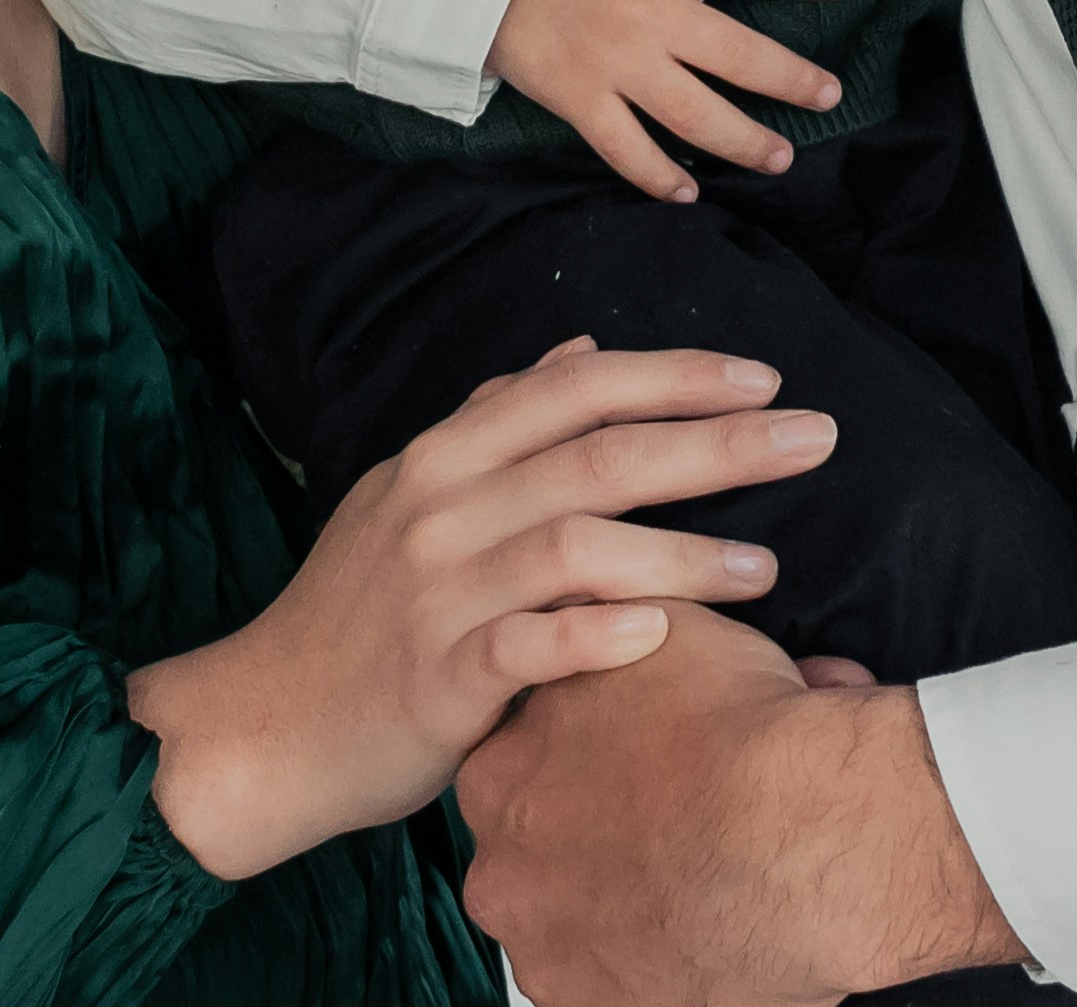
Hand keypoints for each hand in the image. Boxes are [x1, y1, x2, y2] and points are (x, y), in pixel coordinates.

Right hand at [125, 342, 835, 880]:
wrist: (264, 724)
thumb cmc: (354, 612)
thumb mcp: (408, 495)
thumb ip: (495, 421)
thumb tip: (580, 352)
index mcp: (443, 457)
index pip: (574, 390)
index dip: (673, 376)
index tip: (765, 379)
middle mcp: (441, 509)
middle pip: (595, 456)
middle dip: (714, 443)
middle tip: (813, 438)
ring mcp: (437, 594)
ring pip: (571, 548)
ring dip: (680, 551)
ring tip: (765, 568)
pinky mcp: (437, 680)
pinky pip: (527, 649)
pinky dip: (595, 637)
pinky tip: (660, 635)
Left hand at [458, 606, 1025, 1006]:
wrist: (806, 828)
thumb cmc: (740, 725)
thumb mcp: (665, 629)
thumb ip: (623, 619)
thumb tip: (639, 603)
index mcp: (498, 775)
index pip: (515, 768)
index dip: (581, 758)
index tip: (637, 757)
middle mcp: (502, 872)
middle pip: (537, 852)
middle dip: (597, 833)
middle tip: (679, 814)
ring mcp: (546, 952)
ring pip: (576, 923)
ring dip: (626, 900)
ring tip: (709, 873)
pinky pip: (618, 986)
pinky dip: (658, 963)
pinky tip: (713, 929)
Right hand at [490, 0, 856, 200]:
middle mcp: (653, 13)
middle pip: (741, 55)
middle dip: (793, 79)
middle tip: (829, 94)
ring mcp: (617, 62)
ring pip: (695, 114)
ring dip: (743, 141)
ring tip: (779, 158)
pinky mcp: (579, 98)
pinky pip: (626, 148)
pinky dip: (657, 177)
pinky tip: (687, 193)